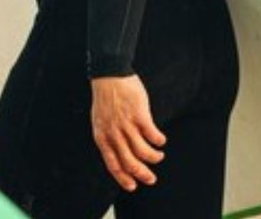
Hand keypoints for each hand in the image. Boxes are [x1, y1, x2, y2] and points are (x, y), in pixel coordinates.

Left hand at [90, 74, 166, 191]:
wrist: (109, 75)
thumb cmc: (106, 99)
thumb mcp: (100, 121)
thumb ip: (108, 137)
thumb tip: (119, 153)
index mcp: (102, 136)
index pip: (112, 164)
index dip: (123, 178)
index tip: (133, 186)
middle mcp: (113, 133)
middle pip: (130, 162)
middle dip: (143, 174)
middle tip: (152, 179)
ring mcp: (126, 125)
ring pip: (143, 151)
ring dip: (154, 157)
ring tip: (158, 155)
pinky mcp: (139, 115)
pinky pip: (152, 135)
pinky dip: (159, 141)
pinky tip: (161, 140)